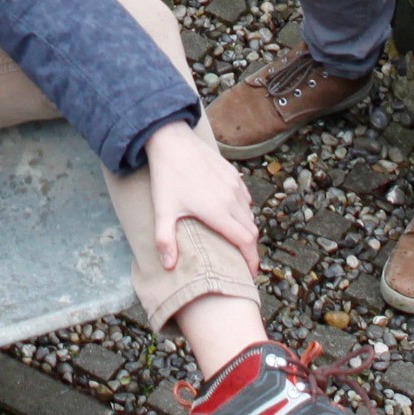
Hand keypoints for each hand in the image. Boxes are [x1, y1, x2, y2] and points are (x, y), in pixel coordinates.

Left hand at [140, 117, 262, 275]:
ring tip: (235, 240)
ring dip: (247, 229)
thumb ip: (165, 240)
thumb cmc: (166, 177)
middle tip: (241, 261)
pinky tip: (232, 215)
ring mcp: (234, 185)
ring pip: (250, 214)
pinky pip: (246, 199)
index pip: (245, 241)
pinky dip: (244, 212)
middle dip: (249, 248)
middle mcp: (231, 199)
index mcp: (217, 211)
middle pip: (251, 231)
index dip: (251, 260)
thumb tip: (168, 267)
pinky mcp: (233, 174)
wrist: (172, 141)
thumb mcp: (162, 210)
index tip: (251, 273)